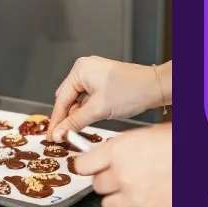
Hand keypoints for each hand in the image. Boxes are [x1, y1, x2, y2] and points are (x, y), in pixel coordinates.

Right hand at [48, 57, 163, 141]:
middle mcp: (85, 69)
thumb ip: (75, 122)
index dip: (56, 120)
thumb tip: (59, 132)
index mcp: (80, 70)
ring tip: (74, 132)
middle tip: (61, 137)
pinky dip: (86, 111)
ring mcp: (94, 75)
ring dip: (77, 116)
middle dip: (65, 118)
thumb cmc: (132, 91)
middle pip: (67, 99)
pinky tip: (86, 122)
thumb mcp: (98, 109)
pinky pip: (88, 99)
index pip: (61, 99)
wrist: (156, 87)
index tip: (51, 136)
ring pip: (78, 100)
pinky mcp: (103, 82)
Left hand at [73, 125, 171, 206]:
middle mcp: (122, 175)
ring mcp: (135, 198)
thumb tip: (107, 156)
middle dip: (109, 182)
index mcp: (119, 150)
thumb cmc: (179, 143)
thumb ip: (122, 148)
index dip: (86, 167)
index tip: (88, 167)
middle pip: (98, 186)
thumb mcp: (145, 135)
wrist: (203, 157)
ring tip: (135, 192)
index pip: (83, 165)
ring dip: (119, 201)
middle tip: (123, 176)